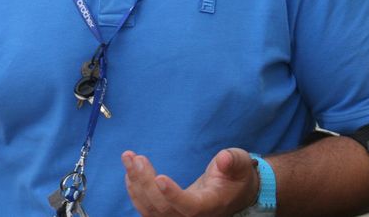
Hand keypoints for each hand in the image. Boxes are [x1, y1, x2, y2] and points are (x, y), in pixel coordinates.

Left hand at [121, 148, 258, 216]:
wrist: (233, 191)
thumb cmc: (236, 176)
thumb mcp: (240, 163)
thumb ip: (233, 161)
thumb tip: (224, 158)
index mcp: (211, 205)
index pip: (190, 207)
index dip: (173, 195)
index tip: (160, 177)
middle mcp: (193, 216)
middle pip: (164, 209)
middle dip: (146, 183)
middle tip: (136, 157)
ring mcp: (179, 216)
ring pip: (151, 210)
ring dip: (136, 185)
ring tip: (128, 158)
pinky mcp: (169, 212)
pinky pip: (147, 209)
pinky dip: (135, 192)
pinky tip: (130, 172)